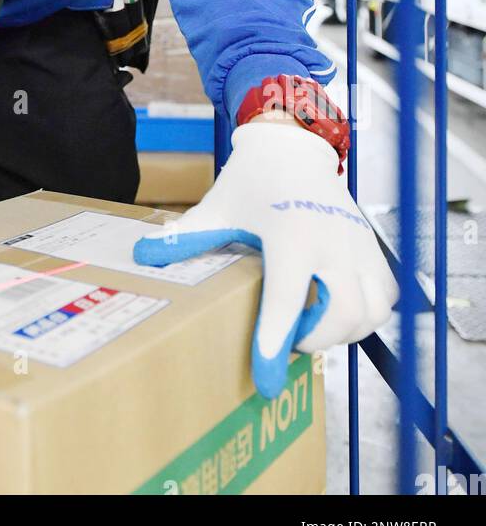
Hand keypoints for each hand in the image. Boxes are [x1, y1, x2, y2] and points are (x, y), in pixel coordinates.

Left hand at [132, 118, 399, 398]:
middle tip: (289, 337)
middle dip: (315, 340)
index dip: (275, 344)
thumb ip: (184, 237)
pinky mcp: (372, 245)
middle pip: (342, 315)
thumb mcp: (216, 208)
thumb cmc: (252, 179)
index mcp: (291, 235)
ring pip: (369, 311)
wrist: (292, 143)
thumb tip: (142, 255)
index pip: (286, 301)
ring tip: (311, 323)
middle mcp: (332, 242)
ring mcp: (358, 244)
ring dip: (342, 331)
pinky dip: (365, 313)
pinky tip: (336, 308)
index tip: (268, 381)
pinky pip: (383, 295)